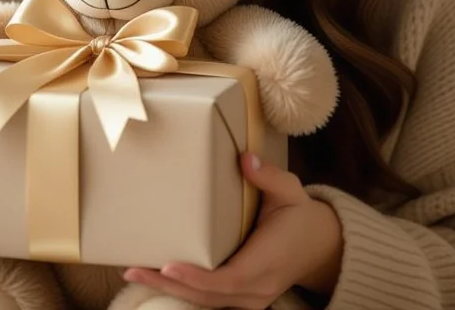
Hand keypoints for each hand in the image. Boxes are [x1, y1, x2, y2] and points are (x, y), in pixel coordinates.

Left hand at [122, 153, 342, 308]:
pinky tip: (157, 277)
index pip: (229, 278)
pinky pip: (211, 301)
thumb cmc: (300, 216)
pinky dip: (184, 291)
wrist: (320, 247)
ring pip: (207, 302)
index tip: (169, 266)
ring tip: (136, 272)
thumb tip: (246, 159)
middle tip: (133, 268)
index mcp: (269, 260)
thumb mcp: (290, 191)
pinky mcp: (244, 299)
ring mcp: (252, 297)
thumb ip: (269, 176)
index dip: (198, 277)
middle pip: (209, 296)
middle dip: (170, 285)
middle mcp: (259, 287)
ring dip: (170, 291)